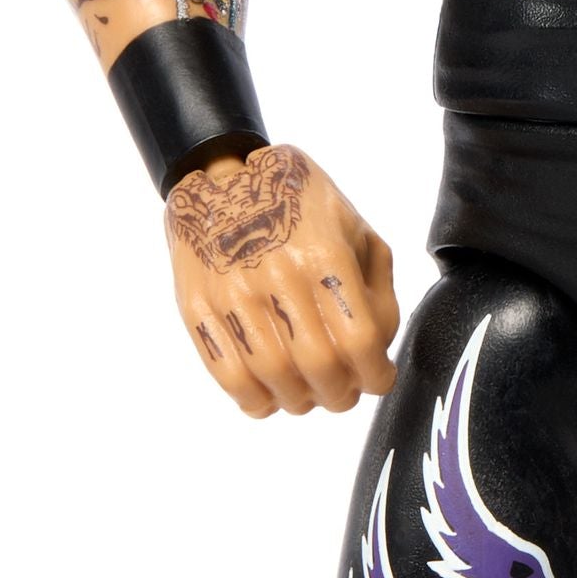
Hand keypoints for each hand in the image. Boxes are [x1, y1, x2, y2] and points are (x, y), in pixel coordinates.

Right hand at [164, 143, 398, 416]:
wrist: (223, 177)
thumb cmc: (297, 203)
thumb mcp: (353, 227)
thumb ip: (376, 286)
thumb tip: (379, 345)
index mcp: (324, 254)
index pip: (358, 338)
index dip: (375, 374)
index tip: (379, 380)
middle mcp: (278, 276)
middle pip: (318, 367)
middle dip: (340, 394)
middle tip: (344, 393)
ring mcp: (233, 294)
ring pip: (273, 377)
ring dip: (299, 400)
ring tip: (309, 395)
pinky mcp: (197, 308)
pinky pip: (226, 373)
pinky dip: (253, 398)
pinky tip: (270, 397)